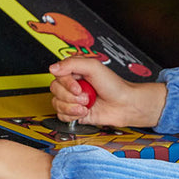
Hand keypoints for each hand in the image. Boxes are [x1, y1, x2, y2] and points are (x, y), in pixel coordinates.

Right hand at [50, 56, 166, 129]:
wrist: (124, 106)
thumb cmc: (114, 86)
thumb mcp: (94, 67)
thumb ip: (72, 63)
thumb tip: (53, 68)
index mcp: (75, 71)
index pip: (58, 76)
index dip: (67, 83)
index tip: (78, 87)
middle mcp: (72, 85)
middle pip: (55, 90)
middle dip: (71, 96)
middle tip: (85, 97)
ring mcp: (73, 100)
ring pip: (56, 103)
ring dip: (71, 107)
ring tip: (86, 106)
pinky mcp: (75, 113)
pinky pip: (61, 115)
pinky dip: (71, 115)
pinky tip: (83, 112)